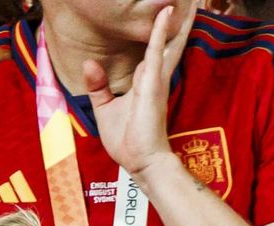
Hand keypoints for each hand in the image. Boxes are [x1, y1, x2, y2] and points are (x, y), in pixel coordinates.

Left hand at [86, 1, 197, 180]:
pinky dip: (159, 32)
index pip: (153, 50)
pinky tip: (165, 13)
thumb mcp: (105, 109)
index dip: (159, 31)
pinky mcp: (153, 84)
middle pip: (167, 41)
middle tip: (184, 0)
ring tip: (184, 0)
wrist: (139, 162)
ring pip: (166, 41)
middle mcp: (154, 76)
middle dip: (177, 21)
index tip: (165, 11)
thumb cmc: (127, 140)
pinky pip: (155, 51)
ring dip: (175, 20)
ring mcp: (155, 79)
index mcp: (144, 81)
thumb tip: (89, 63)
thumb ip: (98, 86)